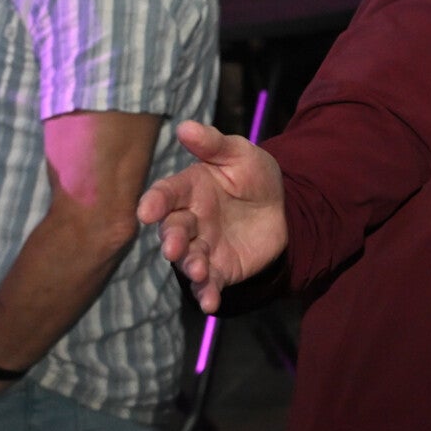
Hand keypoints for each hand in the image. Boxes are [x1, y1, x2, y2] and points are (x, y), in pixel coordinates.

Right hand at [136, 120, 287, 312]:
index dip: (154, 202)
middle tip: (174, 248)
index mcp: (188, 190)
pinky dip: (206, 295)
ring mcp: (202, 247)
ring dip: (189, 267)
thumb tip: (184, 125)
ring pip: (187, 260)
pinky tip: (211, 304)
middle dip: (172, 240)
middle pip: (173, 231)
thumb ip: (214, 144)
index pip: (165, 194)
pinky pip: (208, 284)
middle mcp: (189, 220)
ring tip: (198, 271)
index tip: (147, 211)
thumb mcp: (240, 154)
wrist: (283, 209)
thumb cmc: (254, 177)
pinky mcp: (218, 270)